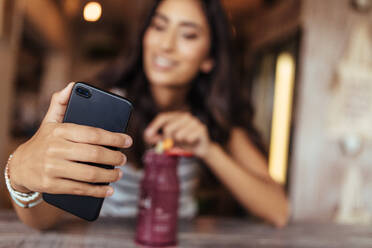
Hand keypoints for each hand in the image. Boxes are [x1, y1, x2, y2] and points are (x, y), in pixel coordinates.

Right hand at [9, 83, 132, 197]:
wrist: (19, 167)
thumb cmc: (43, 141)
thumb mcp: (49, 121)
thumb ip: (61, 103)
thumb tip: (72, 86)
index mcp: (60, 131)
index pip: (92, 133)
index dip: (114, 138)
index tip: (128, 141)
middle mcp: (55, 149)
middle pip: (94, 154)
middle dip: (114, 157)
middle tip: (123, 159)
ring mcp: (53, 168)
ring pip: (89, 173)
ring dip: (109, 175)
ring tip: (119, 173)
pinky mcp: (52, 185)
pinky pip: (80, 189)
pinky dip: (98, 191)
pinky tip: (109, 189)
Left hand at [144, 112, 210, 157]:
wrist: (202, 148)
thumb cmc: (185, 141)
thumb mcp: (170, 139)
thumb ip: (159, 137)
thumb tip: (147, 136)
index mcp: (177, 116)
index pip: (163, 117)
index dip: (154, 126)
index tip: (147, 135)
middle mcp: (186, 116)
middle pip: (168, 128)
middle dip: (167, 139)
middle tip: (172, 143)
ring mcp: (194, 122)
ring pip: (178, 134)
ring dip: (179, 142)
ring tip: (184, 141)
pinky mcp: (201, 129)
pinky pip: (188, 138)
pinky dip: (188, 143)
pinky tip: (192, 142)